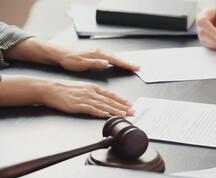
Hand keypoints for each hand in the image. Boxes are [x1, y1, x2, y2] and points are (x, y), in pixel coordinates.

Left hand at [3, 38, 139, 71]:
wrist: (59, 53)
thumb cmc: (69, 60)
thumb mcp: (81, 63)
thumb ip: (95, 63)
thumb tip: (107, 63)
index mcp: (98, 55)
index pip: (116, 60)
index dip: (127, 65)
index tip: (135, 68)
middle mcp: (99, 52)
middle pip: (117, 58)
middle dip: (128, 63)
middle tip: (137, 68)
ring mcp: (96, 53)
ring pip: (113, 58)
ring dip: (122, 63)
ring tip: (130, 67)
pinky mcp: (93, 54)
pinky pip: (108, 58)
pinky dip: (114, 62)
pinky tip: (115, 64)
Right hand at [40, 79, 134, 117]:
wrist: (50, 89)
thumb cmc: (64, 89)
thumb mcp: (82, 87)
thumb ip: (93, 93)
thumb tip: (104, 100)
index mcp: (92, 87)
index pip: (110, 94)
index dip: (121, 100)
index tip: (129, 104)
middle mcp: (90, 92)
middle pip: (110, 100)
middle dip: (122, 106)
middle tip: (132, 111)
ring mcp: (84, 99)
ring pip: (103, 105)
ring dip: (115, 110)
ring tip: (124, 114)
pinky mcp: (77, 106)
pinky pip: (91, 109)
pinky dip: (99, 112)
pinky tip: (106, 115)